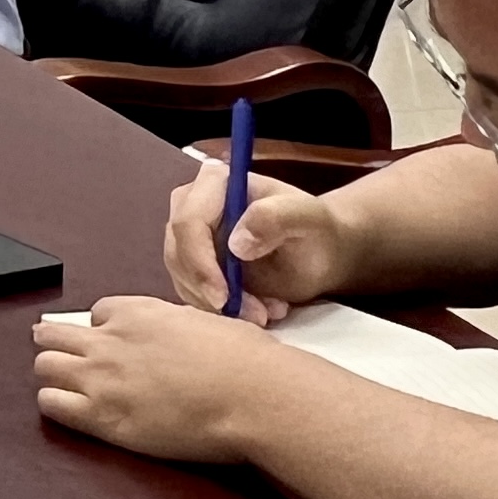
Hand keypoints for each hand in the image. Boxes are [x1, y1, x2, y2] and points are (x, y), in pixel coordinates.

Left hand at [34, 291, 292, 461]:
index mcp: (136, 312)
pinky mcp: (103, 417)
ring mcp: (101, 378)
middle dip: (58, 343)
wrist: (253, 395)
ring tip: (63, 384)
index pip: (97, 313)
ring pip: (45, 365)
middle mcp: (109, 340)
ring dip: (53, 373)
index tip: (113, 343)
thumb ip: (174, 326)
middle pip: (55, 334)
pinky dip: (55, 403)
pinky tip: (70, 410)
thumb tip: (174, 337)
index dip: (104, 329)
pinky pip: (52, 404)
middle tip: (65, 356)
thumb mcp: (205, 321)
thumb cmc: (244, 359)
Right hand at [161, 156, 348, 323]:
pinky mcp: (192, 263)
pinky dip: (220, 310)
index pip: (187, 223)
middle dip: (211, 291)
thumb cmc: (314, 228)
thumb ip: (276, 218)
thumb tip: (236, 244)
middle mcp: (192, 204)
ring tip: (265, 312)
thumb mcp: (306, 217)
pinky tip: (256, 310)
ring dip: (219, 305)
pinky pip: (191, 291)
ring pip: (182, 277)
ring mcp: (189, 235)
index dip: (199, 263)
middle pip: (178, 252)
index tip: (223, 298)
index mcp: (214, 183)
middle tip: (257, 315)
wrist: (318, 251)